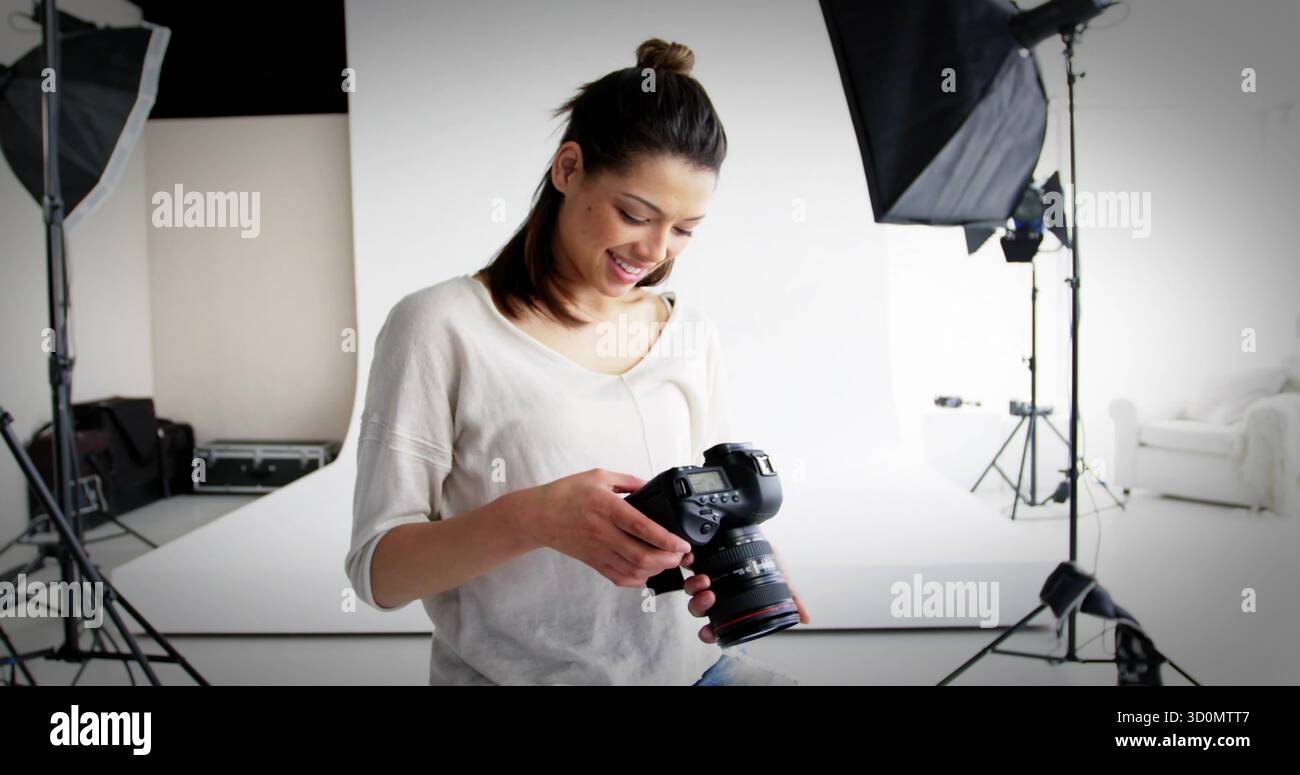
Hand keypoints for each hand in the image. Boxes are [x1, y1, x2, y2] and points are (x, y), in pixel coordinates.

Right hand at [522, 468, 690, 587]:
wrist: (538, 516)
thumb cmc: (566, 494)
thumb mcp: (598, 476)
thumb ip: (628, 481)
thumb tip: (651, 487)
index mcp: (606, 507)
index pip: (641, 527)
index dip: (665, 539)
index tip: (682, 543)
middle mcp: (603, 532)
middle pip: (641, 556)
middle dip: (668, 559)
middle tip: (681, 555)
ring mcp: (598, 550)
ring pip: (633, 570)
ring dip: (656, 570)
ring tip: (668, 561)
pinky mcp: (594, 562)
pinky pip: (620, 578)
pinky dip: (638, 579)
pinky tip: (647, 571)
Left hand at [682, 549, 810, 644]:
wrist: (757, 530)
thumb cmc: (766, 557)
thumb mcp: (780, 578)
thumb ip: (790, 597)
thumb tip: (805, 617)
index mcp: (729, 604)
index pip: (715, 626)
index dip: (710, 633)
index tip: (711, 632)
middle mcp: (714, 593)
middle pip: (698, 608)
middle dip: (701, 606)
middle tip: (711, 597)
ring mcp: (703, 576)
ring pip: (690, 589)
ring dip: (694, 587)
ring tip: (705, 580)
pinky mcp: (697, 558)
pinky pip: (684, 564)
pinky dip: (686, 562)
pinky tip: (691, 559)